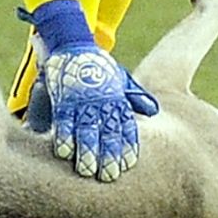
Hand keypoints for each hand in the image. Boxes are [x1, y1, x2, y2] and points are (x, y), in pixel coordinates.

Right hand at [27, 0, 152, 180]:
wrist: (73, 42)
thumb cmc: (99, 66)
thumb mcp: (121, 79)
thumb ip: (135, 96)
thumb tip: (154, 112)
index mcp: (116, 98)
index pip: (125, 125)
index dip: (127, 145)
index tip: (128, 164)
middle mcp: (101, 101)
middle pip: (106, 132)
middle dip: (108, 155)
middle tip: (109, 175)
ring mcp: (81, 100)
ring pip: (85, 129)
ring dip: (87, 151)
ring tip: (88, 171)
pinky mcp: (63, 99)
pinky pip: (63, 120)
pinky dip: (64, 136)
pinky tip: (64, 153)